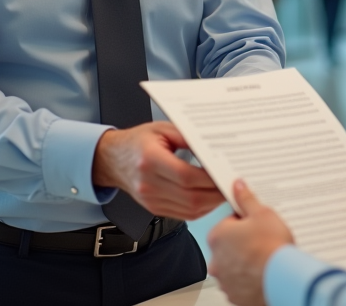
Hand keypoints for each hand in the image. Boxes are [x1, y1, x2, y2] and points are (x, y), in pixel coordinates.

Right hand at [92, 122, 224, 219]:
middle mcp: (149, 184)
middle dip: (216, 193)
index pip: (186, 176)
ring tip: (225, 191)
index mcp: (150, 160)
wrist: (112, 159)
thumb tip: (212, 147)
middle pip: (191, 197)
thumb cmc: (137, 141)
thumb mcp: (162, 129)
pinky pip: (184, 215)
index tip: (226, 173)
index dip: (209, 178)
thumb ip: (188, 137)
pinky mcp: (155, 208)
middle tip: (233, 184)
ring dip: (212, 203)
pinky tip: (210, 198)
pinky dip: (201, 208)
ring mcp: (151, 200)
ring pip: (190, 210)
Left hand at [208, 180, 294, 305]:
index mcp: (218, 236)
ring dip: (245, 262)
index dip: (245, 222)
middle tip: (263, 242)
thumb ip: (246, 199)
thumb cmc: (271, 248)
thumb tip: (237, 186)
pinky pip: (240, 284)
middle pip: (229, 246)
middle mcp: (216, 260)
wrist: (282, 279)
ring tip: (265, 259)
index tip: (257, 225)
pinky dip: (249, 279)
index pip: (228, 223)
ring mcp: (224, 280)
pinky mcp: (235, 295)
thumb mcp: (262, 214)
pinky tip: (264, 273)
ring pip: (234, 266)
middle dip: (243, 243)